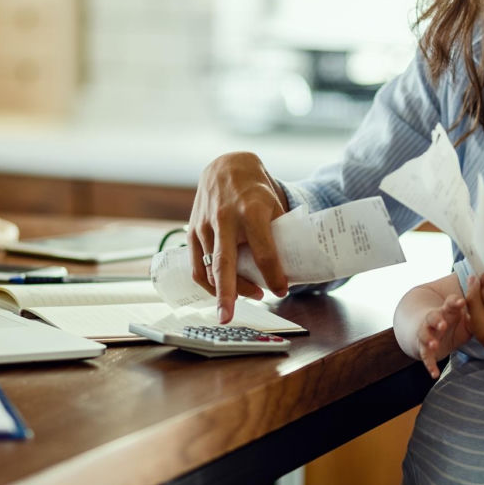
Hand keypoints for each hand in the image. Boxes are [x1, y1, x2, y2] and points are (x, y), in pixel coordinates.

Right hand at [187, 152, 289, 322]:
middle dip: (227, 292)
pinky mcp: (192, 230)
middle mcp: (224, 218)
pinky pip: (196, 265)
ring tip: (246, 298)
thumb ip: (280, 234)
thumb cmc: (255, 190)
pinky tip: (221, 292)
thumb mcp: (274, 205)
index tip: (283, 289)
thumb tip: (291, 269)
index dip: (273, 274)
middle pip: (224, 262)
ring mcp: (204, 224)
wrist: (226, 167)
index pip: (263, 251)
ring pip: (210, 268)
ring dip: (226, 290)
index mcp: (250, 211)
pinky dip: (208, 283)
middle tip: (228, 318)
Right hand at [416, 295, 467, 378]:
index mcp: (447, 311)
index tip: (461, 302)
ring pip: (424, 334)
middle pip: (433, 317)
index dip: (454, 302)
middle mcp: (435, 320)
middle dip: (437, 321)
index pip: (449, 303)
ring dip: (428, 339)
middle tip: (443, 325)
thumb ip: (477, 319)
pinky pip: (425, 356)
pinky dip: (429, 365)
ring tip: (433, 345)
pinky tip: (434, 374)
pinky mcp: (424, 348)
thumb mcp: (466, 321)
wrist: (431, 332)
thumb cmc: (453, 324)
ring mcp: (428, 333)